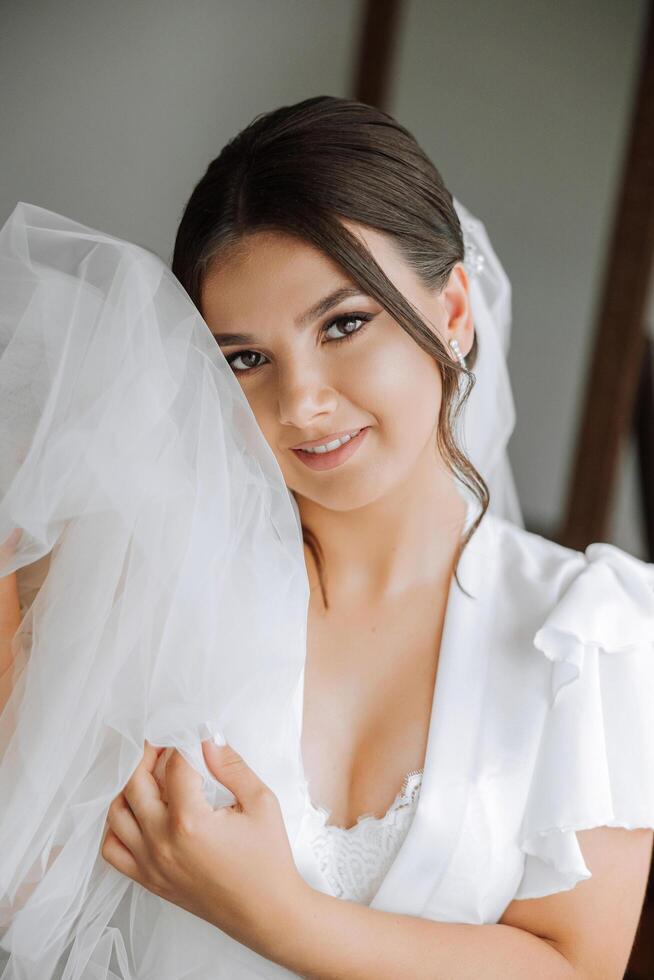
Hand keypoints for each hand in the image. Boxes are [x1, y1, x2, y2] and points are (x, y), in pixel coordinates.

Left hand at [101, 738, 308, 956]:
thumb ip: (231, 765)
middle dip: (149, 755)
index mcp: (190, 822)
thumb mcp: (261, 802)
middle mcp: (162, 843)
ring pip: (117, 813)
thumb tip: (208, 739)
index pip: (175, 766)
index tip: (192, 734)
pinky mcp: (149, 880)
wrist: (267, 913)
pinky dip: (116, 826)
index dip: (183, 743)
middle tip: (164, 744)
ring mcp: (151, 864)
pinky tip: (136, 812)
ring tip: (150, 773)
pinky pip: (112, 849)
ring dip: (129, 787)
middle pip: (136, 783)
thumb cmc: (268, 860)